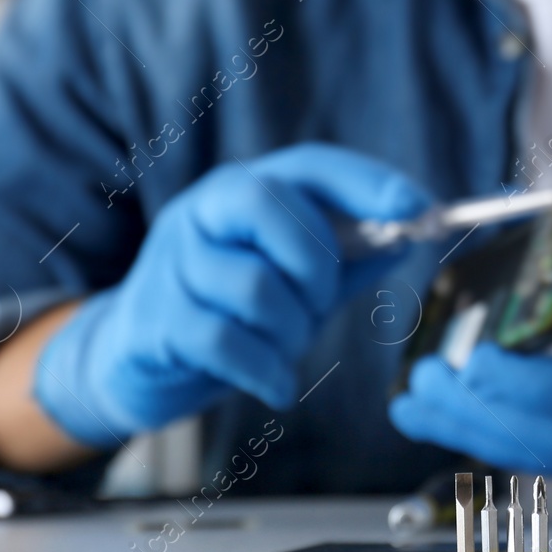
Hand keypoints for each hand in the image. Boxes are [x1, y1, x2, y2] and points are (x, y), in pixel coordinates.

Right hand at [35, 143, 429, 446]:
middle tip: (319, 303)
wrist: (135, 361)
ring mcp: (170, 263)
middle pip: (271, 205)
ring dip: (291, 330)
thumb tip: (409, 236)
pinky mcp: (154, 320)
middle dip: (315, 263)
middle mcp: (201, 212)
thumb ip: (347, 258)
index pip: (309, 166)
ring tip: (286, 348)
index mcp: (242, 191)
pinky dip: (266, 370)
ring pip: (254, 284)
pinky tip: (276, 386)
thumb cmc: (229, 311)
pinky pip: (225, 340)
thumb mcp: (293, 280)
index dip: (365, 182)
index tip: (416, 208)